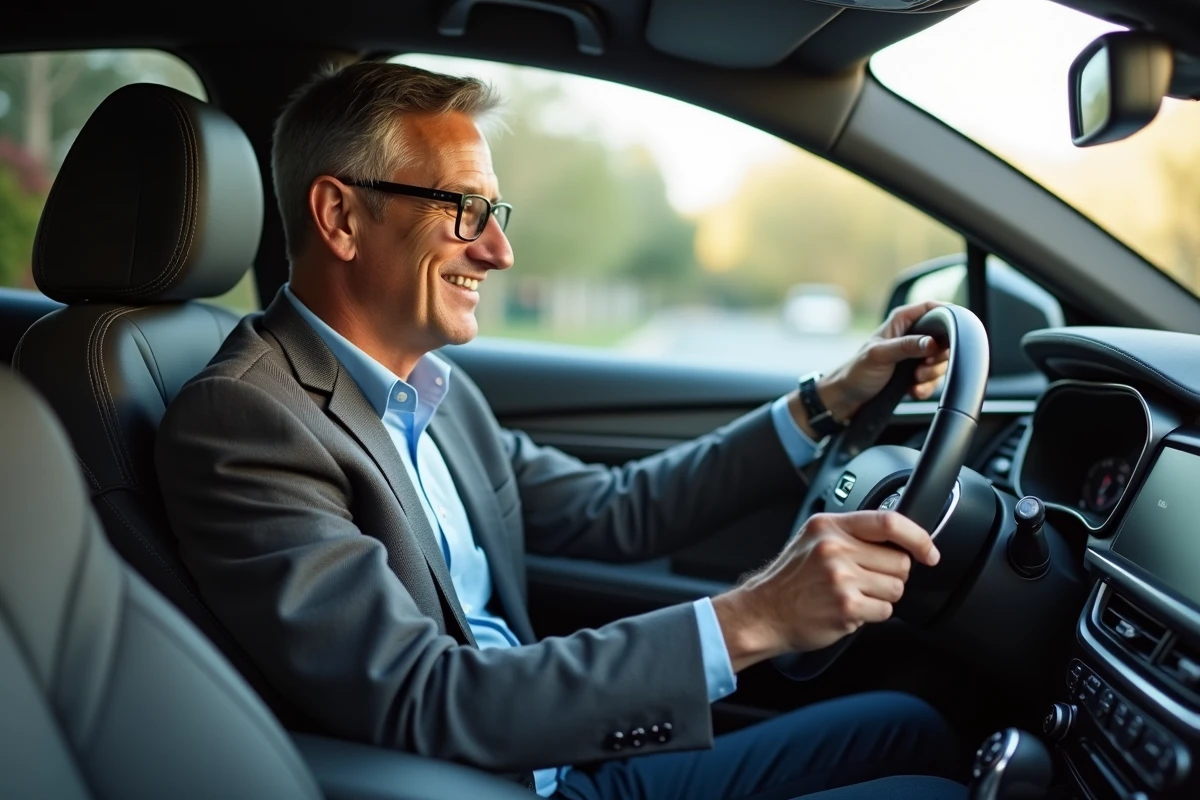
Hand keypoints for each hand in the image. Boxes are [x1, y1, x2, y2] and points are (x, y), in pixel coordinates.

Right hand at [711, 511, 939, 670]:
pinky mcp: (846, 606)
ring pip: (896, 588)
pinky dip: (872, 615)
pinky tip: (848, 611)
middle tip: (865, 581)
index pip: (888, 521)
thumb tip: (898, 540)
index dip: (919, 537)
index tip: (929, 552)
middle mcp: (835, 548)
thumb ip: (850, 534)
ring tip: (852, 596)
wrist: (763, 613)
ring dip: (881, 597)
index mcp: (829, 526)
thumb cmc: (791, 580)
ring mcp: (841, 578)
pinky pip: (885, 611)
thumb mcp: (813, 541)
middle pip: (899, 561)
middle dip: (891, 575)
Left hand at [793, 302, 950, 431]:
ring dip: (931, 375)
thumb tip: (933, 342)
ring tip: (914, 380)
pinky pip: (933, 379)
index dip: (948, 317)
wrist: (846, 399)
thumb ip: (906, 346)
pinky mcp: (915, 373)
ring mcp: (914, 355)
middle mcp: (911, 335)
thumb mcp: (880, 355)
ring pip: (940, 361)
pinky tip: (913, 391)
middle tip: (923, 367)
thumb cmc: (856, 372)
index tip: (953, 335)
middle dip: (938, 357)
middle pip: (944, 339)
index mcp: (902, 321)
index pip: (933, 308)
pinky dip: (926, 387)